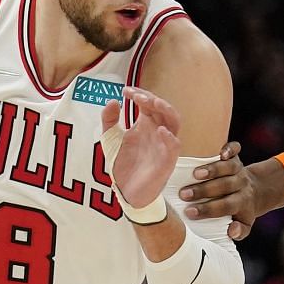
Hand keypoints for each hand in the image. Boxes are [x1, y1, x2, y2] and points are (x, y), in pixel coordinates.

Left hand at [100, 87, 181, 212]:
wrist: (126, 192)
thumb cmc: (123, 165)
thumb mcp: (110, 139)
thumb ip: (109, 120)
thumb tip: (112, 101)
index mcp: (146, 124)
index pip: (148, 102)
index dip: (139, 93)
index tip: (125, 91)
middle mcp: (157, 132)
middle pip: (163, 108)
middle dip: (152, 99)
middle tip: (137, 96)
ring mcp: (163, 145)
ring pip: (174, 122)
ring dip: (165, 110)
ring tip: (153, 103)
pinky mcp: (166, 161)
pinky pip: (174, 146)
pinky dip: (169, 137)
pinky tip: (160, 130)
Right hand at [179, 148, 283, 240]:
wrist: (257, 190)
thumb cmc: (241, 210)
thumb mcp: (244, 225)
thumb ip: (239, 231)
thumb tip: (232, 231)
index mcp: (242, 202)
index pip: (226, 206)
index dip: (208, 209)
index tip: (189, 212)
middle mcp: (242, 184)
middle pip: (225, 186)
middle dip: (204, 190)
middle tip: (184, 194)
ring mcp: (240, 169)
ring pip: (230, 167)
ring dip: (213, 170)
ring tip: (194, 174)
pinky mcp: (237, 156)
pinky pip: (236, 150)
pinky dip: (230, 148)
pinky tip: (220, 151)